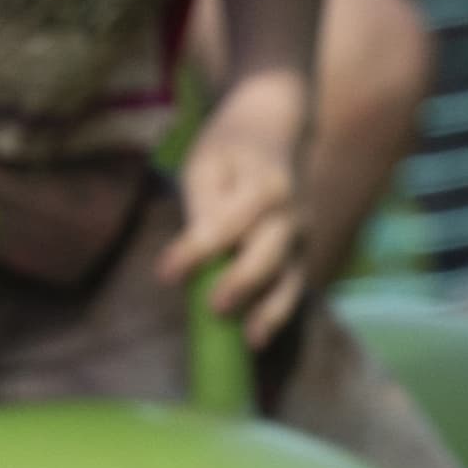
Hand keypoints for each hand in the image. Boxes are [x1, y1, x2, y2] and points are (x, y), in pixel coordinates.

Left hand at [161, 73, 316, 344]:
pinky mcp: (301, 252)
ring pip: (290, 278)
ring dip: (272, 311)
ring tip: (250, 341)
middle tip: (214, 307)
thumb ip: (203, 208)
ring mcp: (302, 235)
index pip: (226, 223)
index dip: (195, 251)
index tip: (165, 273)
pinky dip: (278, 313)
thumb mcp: (206, 163)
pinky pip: (293, 286)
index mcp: (265, 184)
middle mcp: (291, 213)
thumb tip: (191, 258)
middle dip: (242, 281)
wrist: (277, 126)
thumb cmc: (230, 148)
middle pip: (269, 253)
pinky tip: (257, 338)